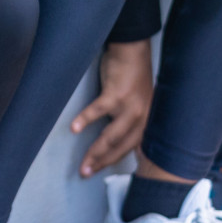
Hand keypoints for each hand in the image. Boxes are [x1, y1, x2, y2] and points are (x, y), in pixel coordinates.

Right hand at [70, 40, 152, 176]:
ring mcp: (131, 106)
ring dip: (96, 152)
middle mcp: (142, 117)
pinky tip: (74, 128)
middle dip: (102, 162)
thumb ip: (130, 117)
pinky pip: (99, 110)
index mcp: (147, 120)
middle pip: (121, 147)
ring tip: (83, 164)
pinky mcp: (117, 94)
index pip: (132, 147)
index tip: (101, 171)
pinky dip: (85, 119)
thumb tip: (115, 135)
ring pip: (112, 136)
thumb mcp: (137, 100)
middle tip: (86, 173)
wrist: (132, 49)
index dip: (115, 161)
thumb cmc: (131, 73)